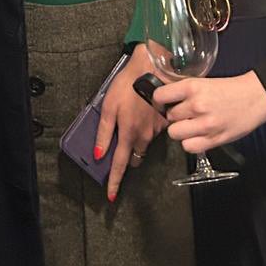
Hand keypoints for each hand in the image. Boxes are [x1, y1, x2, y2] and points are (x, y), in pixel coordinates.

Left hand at [95, 43, 165, 202]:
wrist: (152, 69)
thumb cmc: (127, 85)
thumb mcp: (108, 107)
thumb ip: (104, 133)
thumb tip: (99, 154)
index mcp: (128, 134)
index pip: (120, 165)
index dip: (115, 181)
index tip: (111, 196)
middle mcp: (145, 136)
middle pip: (135, 156)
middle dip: (128, 156)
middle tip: (121, 145)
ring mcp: (158, 130)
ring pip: (145, 143)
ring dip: (138, 138)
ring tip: (132, 118)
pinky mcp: (166, 121)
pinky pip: (155, 131)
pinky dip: (149, 126)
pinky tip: (144, 111)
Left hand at [154, 71, 265, 151]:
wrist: (255, 96)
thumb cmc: (230, 89)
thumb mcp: (204, 83)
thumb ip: (185, 92)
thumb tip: (166, 100)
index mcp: (192, 86)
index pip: (160, 96)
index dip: (160, 101)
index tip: (163, 103)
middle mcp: (196, 105)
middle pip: (169, 117)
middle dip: (175, 116)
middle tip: (186, 114)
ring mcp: (205, 124)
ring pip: (175, 133)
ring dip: (181, 131)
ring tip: (191, 126)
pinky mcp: (214, 139)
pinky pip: (188, 146)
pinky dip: (191, 143)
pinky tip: (198, 136)